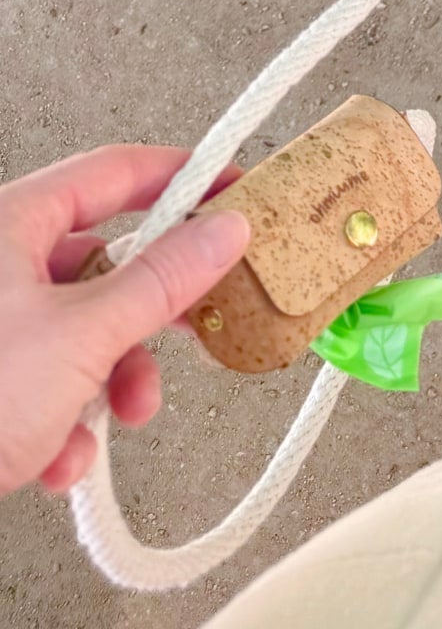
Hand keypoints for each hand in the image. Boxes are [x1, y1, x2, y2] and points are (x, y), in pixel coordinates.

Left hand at [0, 147, 248, 494]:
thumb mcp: (82, 336)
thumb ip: (163, 279)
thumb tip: (224, 230)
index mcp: (9, 225)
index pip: (116, 171)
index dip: (183, 176)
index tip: (233, 190)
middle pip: (104, 261)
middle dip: (148, 311)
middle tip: (196, 315)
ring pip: (79, 328)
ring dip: (111, 380)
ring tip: (120, 414)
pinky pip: (45, 377)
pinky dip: (64, 418)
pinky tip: (56, 457)